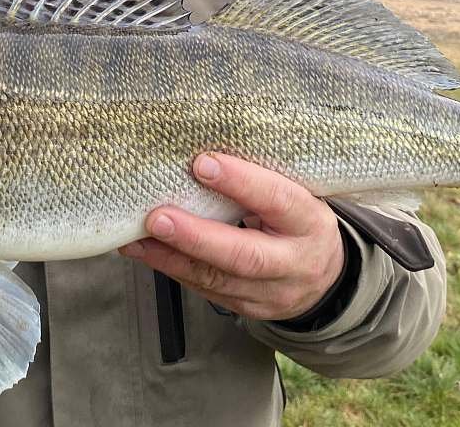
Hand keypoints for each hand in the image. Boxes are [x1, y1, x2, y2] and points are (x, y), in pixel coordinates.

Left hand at [119, 154, 344, 320]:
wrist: (323, 279)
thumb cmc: (299, 220)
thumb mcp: (298, 196)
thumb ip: (263, 180)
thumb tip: (203, 152)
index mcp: (310, 223)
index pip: (278, 200)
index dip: (242, 183)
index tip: (201, 163)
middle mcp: (294, 262)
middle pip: (245, 256)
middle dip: (197, 237)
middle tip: (158, 217)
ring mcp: (271, 292)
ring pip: (218, 279)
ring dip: (172, 257)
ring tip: (136, 237)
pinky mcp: (247, 308)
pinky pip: (206, 290)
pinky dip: (172, 269)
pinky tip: (146, 251)